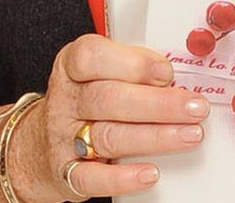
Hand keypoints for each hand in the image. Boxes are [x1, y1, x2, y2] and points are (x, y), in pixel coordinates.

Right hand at [19, 34, 209, 200]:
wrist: (39, 143)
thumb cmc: (85, 100)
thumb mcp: (99, 71)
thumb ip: (131, 67)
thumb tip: (178, 74)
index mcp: (72, 66)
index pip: (92, 56)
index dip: (133, 63)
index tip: (166, 71)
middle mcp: (67, 99)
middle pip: (110, 99)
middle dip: (158, 103)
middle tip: (195, 107)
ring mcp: (64, 137)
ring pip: (109, 136)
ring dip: (155, 137)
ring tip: (190, 135)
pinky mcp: (67, 173)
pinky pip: (93, 178)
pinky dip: (123, 178)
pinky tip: (151, 173)